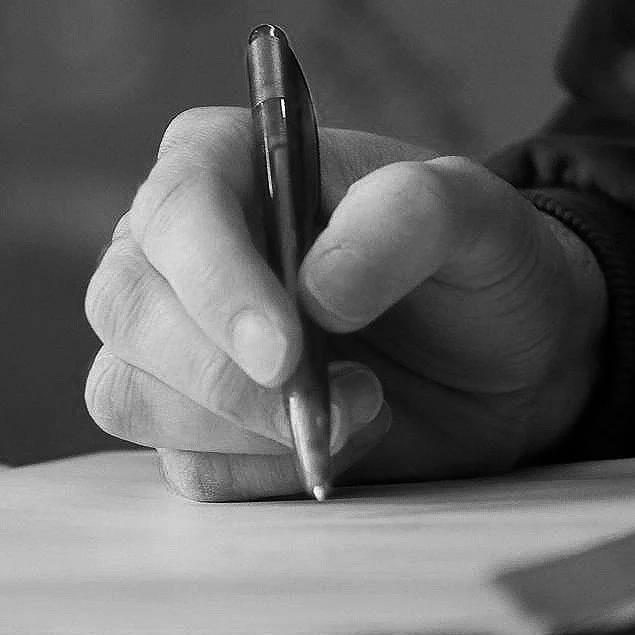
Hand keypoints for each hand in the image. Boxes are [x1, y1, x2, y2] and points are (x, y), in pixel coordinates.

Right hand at [85, 108, 607, 499]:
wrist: (510, 359)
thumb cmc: (477, 261)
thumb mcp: (475, 214)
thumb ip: (408, 216)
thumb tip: (318, 288)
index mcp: (223, 162)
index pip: (175, 208)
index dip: (216, 282)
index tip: (284, 351)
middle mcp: (175, 249)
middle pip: (125, 309)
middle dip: (219, 372)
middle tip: (331, 398)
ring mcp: (174, 343)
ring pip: (132, 395)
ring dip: (244, 428)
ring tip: (363, 407)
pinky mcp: (198, 428)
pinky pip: (187, 467)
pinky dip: (265, 472)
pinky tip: (340, 443)